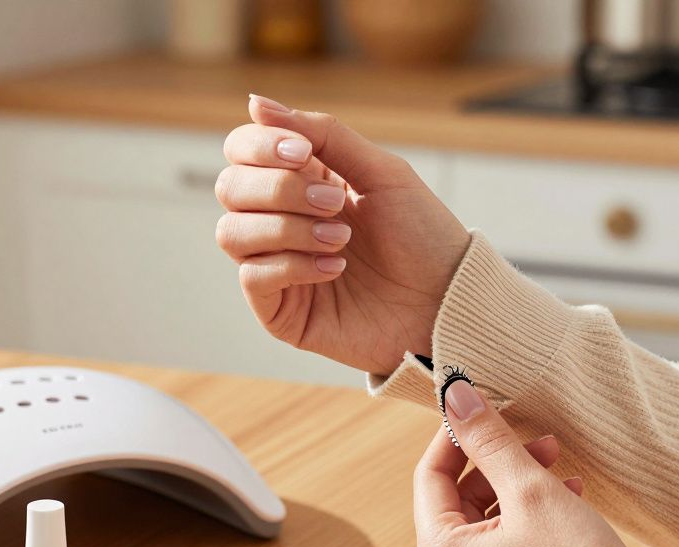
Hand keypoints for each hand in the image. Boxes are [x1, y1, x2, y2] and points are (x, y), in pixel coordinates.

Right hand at [215, 95, 471, 375]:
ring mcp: (276, 265)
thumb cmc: (422, 236)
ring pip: (231, 233)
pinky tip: (336, 268)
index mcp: (302, 180)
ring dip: (288, 228)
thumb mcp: (381, 171)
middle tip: (335, 203)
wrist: (448, 299)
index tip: (303, 152)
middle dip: (280, 189)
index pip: (242, 151)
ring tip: (341, 240)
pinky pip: (252, 277)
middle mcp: (281, 220)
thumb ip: (323, 133)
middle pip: (230, 188)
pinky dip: (293, 266)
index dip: (260, 146)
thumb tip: (256, 104)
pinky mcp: (280, 310)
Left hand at [413, 380, 671, 546]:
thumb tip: (455, 397)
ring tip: (563, 472)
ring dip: (519, 492)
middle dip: (499, 466)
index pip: (430, 478)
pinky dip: (528, 525)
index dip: (457, 436)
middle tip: (543, 442)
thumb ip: (489, 440)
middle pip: (459, 505)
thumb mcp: (530, 490)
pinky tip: (569, 504)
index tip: (483, 408)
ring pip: (486, 529)